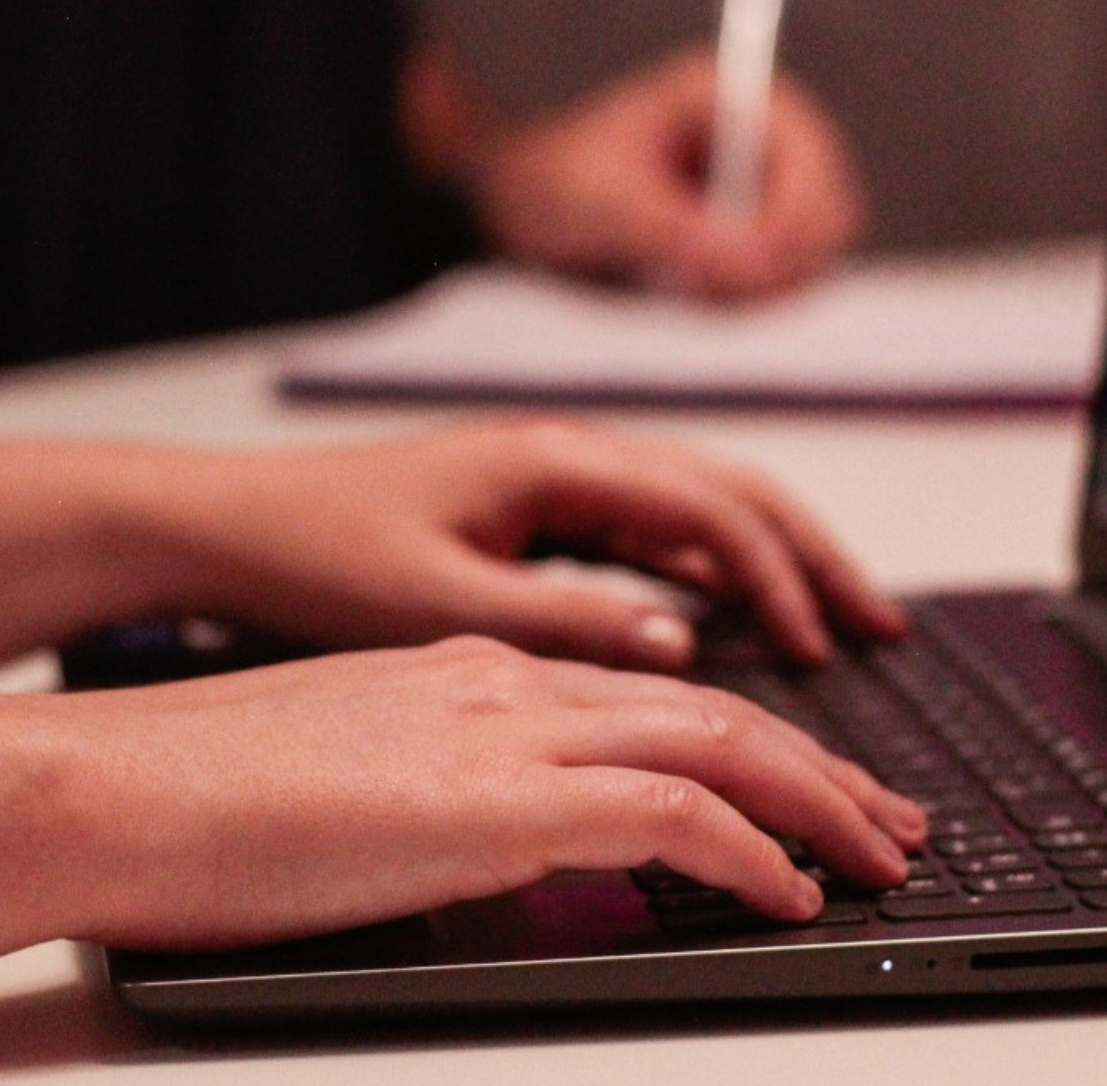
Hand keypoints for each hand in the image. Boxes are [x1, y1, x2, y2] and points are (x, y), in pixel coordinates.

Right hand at [52, 638, 927, 949]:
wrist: (107, 784)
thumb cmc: (185, 802)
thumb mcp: (331, 784)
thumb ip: (418, 797)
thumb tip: (462, 845)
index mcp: (462, 676)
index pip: (643, 700)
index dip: (743, 745)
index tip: (800, 790)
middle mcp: (502, 685)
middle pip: (711, 712)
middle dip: (820, 767)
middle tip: (889, 821)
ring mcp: (504, 733)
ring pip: (722, 747)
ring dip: (821, 804)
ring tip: (882, 857)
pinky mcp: (499, 799)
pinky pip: (676, 816)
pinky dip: (754, 852)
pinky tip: (793, 895)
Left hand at [135, 418, 905, 668]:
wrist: (223, 523)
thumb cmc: (312, 555)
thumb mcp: (436, 605)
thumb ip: (562, 623)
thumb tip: (683, 645)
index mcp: (553, 461)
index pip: (708, 510)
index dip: (779, 581)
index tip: (825, 651)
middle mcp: (566, 454)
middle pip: (728, 492)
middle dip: (812, 557)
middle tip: (883, 626)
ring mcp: (551, 478)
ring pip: (696, 510)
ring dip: (770, 563)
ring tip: (837, 625)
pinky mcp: (530, 511)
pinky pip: (648, 534)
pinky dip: (709, 573)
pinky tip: (733, 623)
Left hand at [471, 50, 864, 300]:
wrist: (518, 211)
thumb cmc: (556, 183)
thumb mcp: (608, 204)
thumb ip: (680, 230)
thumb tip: (751, 262)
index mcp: (735, 99)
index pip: (814, 159)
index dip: (797, 217)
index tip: (749, 267)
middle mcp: (762, 142)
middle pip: (829, 216)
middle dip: (777, 264)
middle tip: (701, 288)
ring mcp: (760, 194)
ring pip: (806, 262)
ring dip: (751, 290)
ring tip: (675, 283)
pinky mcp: (747, 241)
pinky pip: (775, 288)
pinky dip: (736, 303)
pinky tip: (680, 290)